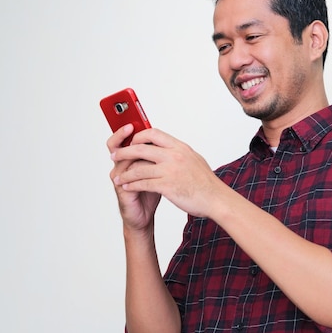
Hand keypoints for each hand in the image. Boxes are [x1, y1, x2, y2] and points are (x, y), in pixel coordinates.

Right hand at [107, 124, 160, 231]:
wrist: (146, 214)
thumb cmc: (153, 190)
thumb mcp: (158, 168)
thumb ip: (158, 154)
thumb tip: (166, 138)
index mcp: (130, 158)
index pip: (124, 138)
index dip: (126, 129)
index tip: (134, 119)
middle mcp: (121, 166)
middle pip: (115, 145)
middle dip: (122, 134)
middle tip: (130, 127)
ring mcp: (120, 177)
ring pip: (121, 159)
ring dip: (130, 151)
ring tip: (138, 145)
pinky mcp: (122, 190)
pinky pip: (125, 177)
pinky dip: (134, 170)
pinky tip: (144, 166)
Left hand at [110, 127, 224, 217]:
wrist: (216, 199)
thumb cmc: (206, 183)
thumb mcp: (194, 159)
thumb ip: (179, 153)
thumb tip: (168, 148)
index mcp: (180, 147)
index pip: (153, 133)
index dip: (139, 136)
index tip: (131, 141)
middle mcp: (174, 156)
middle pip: (140, 148)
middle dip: (124, 152)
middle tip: (115, 156)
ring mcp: (170, 171)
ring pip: (139, 168)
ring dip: (125, 173)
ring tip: (117, 178)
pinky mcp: (167, 186)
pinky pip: (143, 184)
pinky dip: (132, 185)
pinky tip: (127, 187)